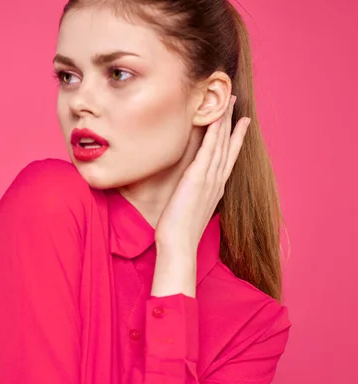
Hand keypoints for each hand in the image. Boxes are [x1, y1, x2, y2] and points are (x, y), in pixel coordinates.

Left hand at [154, 95, 248, 267]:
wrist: (179, 245)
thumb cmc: (180, 231)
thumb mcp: (190, 208)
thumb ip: (194, 194)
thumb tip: (190, 188)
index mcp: (216, 187)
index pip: (228, 157)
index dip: (235, 138)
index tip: (241, 122)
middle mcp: (216, 181)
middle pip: (228, 146)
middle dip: (233, 123)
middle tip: (236, 103)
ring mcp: (209, 179)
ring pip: (221, 144)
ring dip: (225, 121)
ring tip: (229, 102)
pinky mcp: (197, 178)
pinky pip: (208, 150)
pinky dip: (214, 134)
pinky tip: (216, 119)